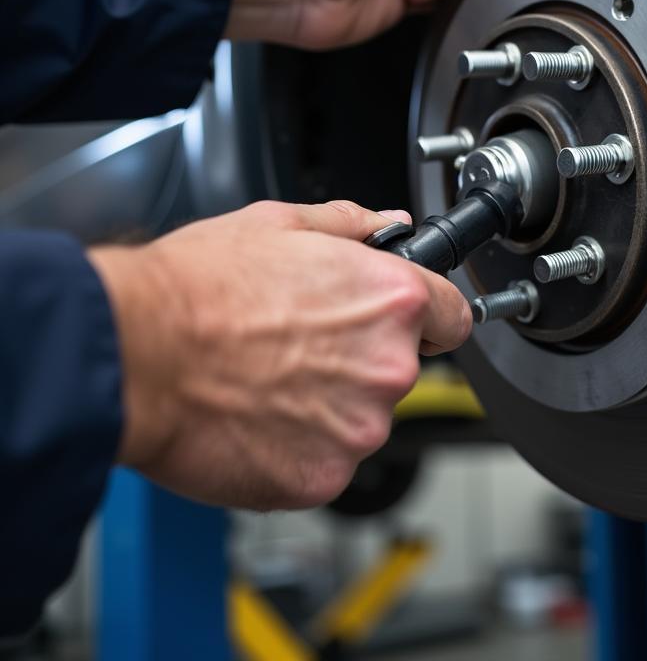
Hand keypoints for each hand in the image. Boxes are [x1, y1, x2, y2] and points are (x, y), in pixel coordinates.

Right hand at [88, 200, 471, 509]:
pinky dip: (298, 446)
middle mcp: (388, 367)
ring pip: (361, 418)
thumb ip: (352, 224)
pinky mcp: (322, 478)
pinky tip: (256, 416)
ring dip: (329, 406)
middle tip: (299, 344)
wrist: (136, 353)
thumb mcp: (280, 224)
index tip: (410, 323)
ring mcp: (358, 429)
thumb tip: (388, 224)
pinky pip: (326, 460)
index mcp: (391, 299)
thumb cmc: (200, 288)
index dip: (430, 318)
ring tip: (267, 378)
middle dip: (361, 359)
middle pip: (400, 369)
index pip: (453, 317)